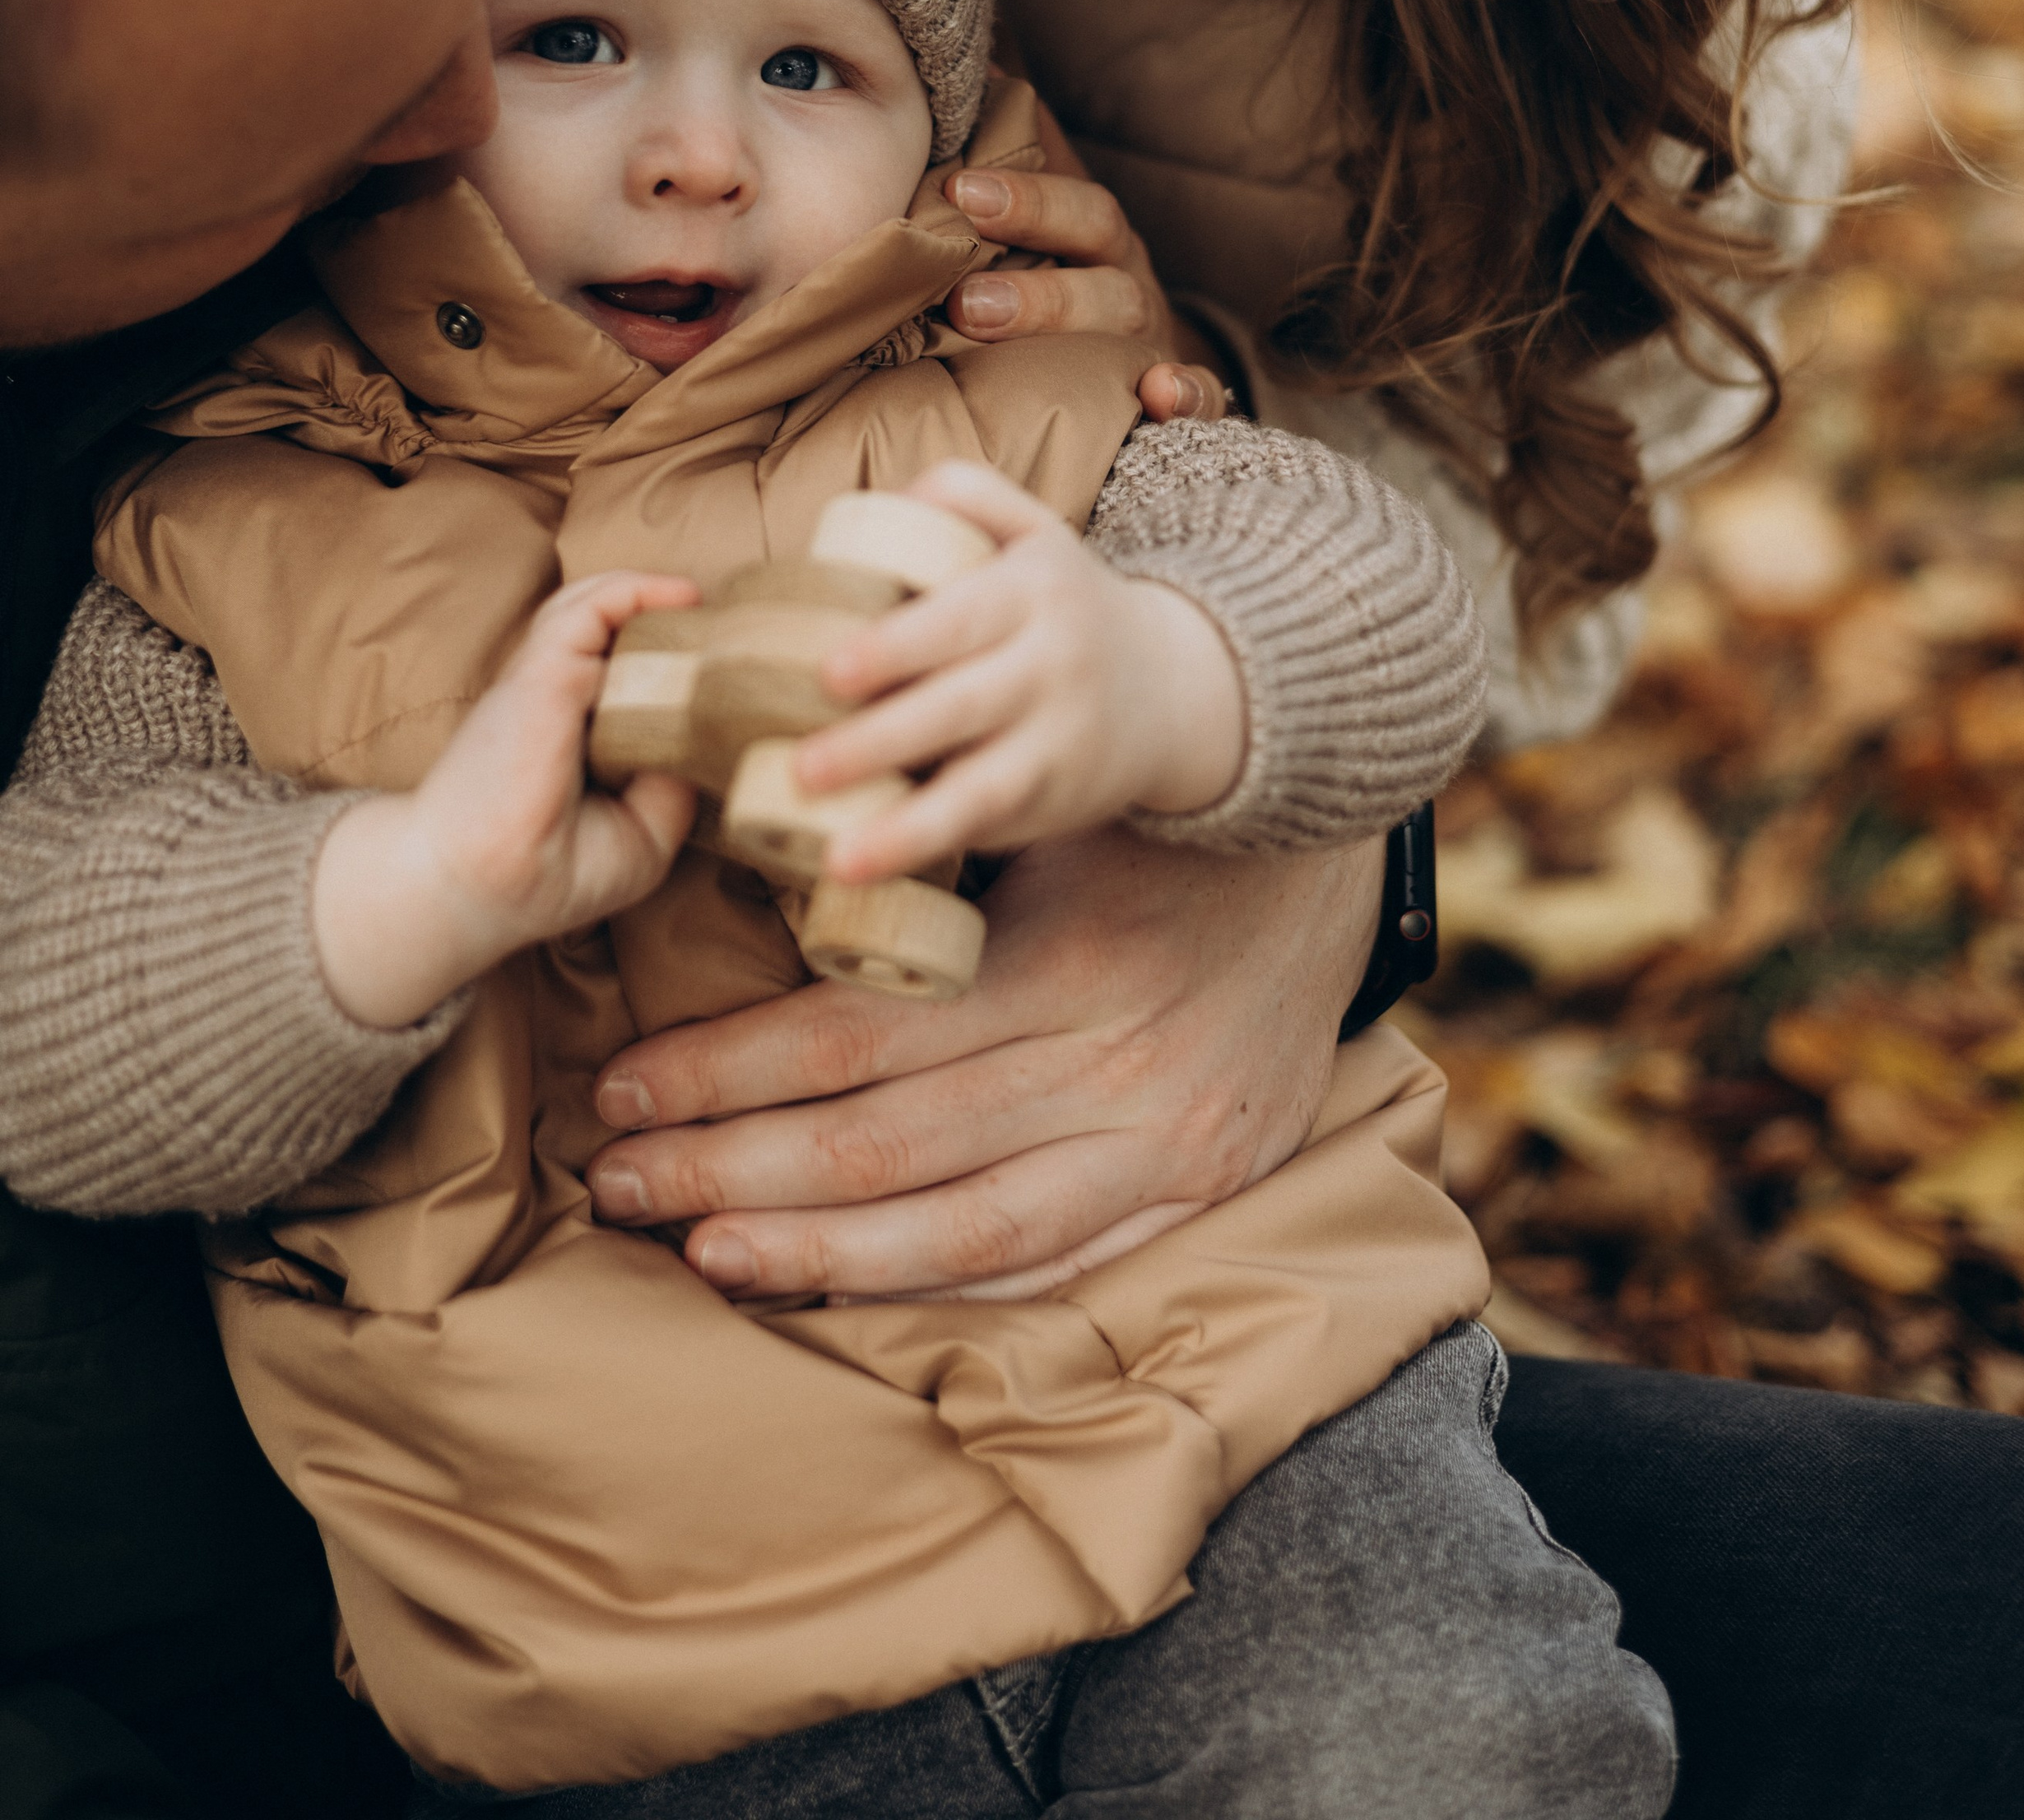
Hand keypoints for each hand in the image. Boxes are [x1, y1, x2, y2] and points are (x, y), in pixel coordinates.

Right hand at [311, 570, 698, 1028]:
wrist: (477, 888)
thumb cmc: (543, 877)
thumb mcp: (641, 838)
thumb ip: (674, 788)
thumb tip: (707, 742)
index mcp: (573, 736)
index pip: (619, 674)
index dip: (666, 662)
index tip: (715, 665)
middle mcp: (559, 701)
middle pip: (607, 630)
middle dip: (660, 620)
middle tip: (712, 629)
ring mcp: (548, 681)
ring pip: (594, 606)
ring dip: (646, 596)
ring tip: (694, 603)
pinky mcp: (543, 672)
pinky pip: (590, 608)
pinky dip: (633, 590)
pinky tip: (679, 597)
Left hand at [586, 826, 1383, 1300]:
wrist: (1324, 851)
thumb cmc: (1147, 822)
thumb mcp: (1038, 817)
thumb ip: (920, 870)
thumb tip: (752, 892)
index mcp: (1059, 959)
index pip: (856, 1035)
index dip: (726, 1068)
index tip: (622, 1081)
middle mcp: (1108, 1066)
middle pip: (887, 1140)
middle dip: (732, 1165)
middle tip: (617, 1176)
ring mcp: (1162, 1146)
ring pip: (961, 1230)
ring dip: (817, 1249)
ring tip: (702, 1250)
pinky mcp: (1199, 1192)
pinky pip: (1056, 1270)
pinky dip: (943, 1287)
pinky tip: (845, 1287)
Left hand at [793, 460, 1245, 881]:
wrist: (1171, 687)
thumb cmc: (1063, 602)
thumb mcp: (1035, 530)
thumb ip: (965, 494)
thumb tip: (876, 506)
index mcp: (1035, 591)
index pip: (962, 620)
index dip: (896, 648)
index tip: (830, 671)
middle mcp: (1053, 669)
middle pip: (962, 708)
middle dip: (882, 740)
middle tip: (803, 765)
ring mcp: (1058, 745)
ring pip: (983, 792)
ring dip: (907, 828)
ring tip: (835, 856)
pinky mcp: (1055, 806)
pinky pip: (990, 830)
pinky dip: (931, 849)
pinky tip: (868, 868)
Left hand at [946, 97, 1230, 425]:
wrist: (1132, 364)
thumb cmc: (1065, 281)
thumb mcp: (1043, 224)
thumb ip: (1014, 158)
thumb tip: (975, 71)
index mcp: (1094, 235)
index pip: (1074, 205)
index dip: (1025, 196)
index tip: (959, 191)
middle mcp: (1127, 278)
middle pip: (1098, 256)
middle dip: (1033, 276)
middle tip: (964, 299)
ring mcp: (1155, 337)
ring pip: (1128, 319)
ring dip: (1068, 321)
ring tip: (1002, 337)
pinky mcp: (1183, 396)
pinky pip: (1203, 397)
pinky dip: (1188, 395)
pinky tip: (1160, 395)